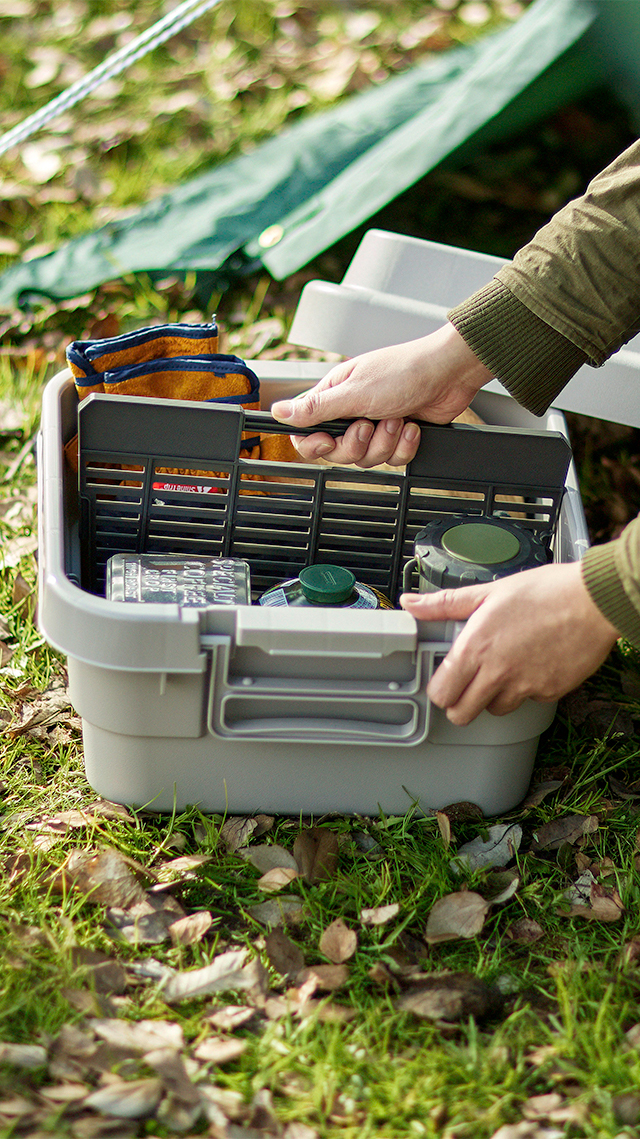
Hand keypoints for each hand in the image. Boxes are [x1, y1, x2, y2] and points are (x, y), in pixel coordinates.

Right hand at [270, 323, 491, 467]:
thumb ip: (316, 407)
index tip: (328, 441)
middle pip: (338, 452)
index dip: (314, 445)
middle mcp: (352, 412)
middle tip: (369, 424)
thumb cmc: (404, 370)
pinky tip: (411, 426)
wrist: (448, 374)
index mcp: (335, 396)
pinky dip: (404, 446)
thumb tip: (279, 412)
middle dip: (357, 444)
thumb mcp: (354, 391)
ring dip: (385, 442)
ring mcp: (375, 425)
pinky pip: (393, 460)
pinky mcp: (398, 437)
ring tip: (396, 419)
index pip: (307, 432)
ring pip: (367, 458)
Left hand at [400, 562, 618, 724]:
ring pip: (496, 709)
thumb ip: (445, 604)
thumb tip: (411, 602)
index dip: (440, 689)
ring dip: (495, 695)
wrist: (593, 601)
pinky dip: (528, 688)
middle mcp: (498, 672)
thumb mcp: (488, 592)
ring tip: (506, 666)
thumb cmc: (544, 591)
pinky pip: (529, 700)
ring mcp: (525, 686)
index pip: (441, 693)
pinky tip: (534, 662)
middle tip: (469, 684)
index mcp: (476, 647)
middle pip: (462, 714)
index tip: (445, 680)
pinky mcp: (550, 692)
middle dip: (462, 702)